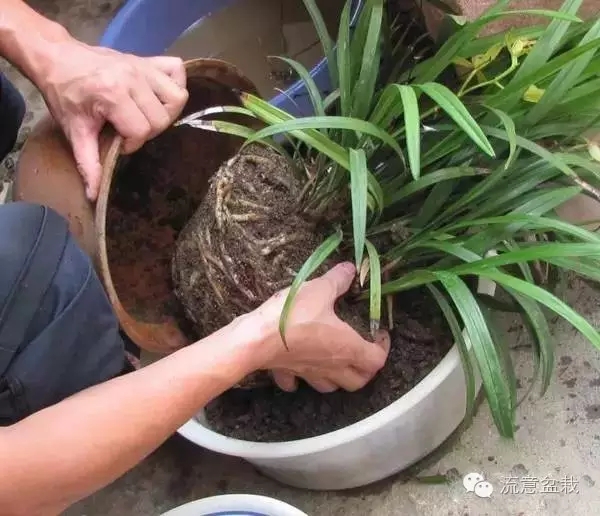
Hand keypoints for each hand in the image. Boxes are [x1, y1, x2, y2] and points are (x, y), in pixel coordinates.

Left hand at [40, 40, 188, 200]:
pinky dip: (174, 83)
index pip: (141, 130)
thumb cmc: (65, 95)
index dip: (131, 143)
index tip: (117, 140)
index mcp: (112, 94)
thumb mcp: (74, 131)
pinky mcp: (149, 59)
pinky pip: (177, 70)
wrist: (57, 59)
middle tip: (129, 129)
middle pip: (162, 117)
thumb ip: (88, 163)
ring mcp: (143, 66)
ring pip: (177, 96)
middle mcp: (132, 77)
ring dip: (166, 111)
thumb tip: (95, 195)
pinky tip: (158, 95)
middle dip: (148, 130)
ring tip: (146, 115)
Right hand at [253, 262, 389, 392]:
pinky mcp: (288, 373)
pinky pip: (298, 383)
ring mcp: (310, 373)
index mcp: (347, 348)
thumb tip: (351, 268)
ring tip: (336, 361)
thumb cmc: (293, 315)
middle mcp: (332, 366)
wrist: (256, 338)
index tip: (380, 334)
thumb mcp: (319, 289)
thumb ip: (338, 279)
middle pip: (358, 381)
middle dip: (364, 370)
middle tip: (362, 351)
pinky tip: (301, 368)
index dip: (383, 348)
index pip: (377, 360)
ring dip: (338, 378)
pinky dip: (302, 379)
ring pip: (331, 387)